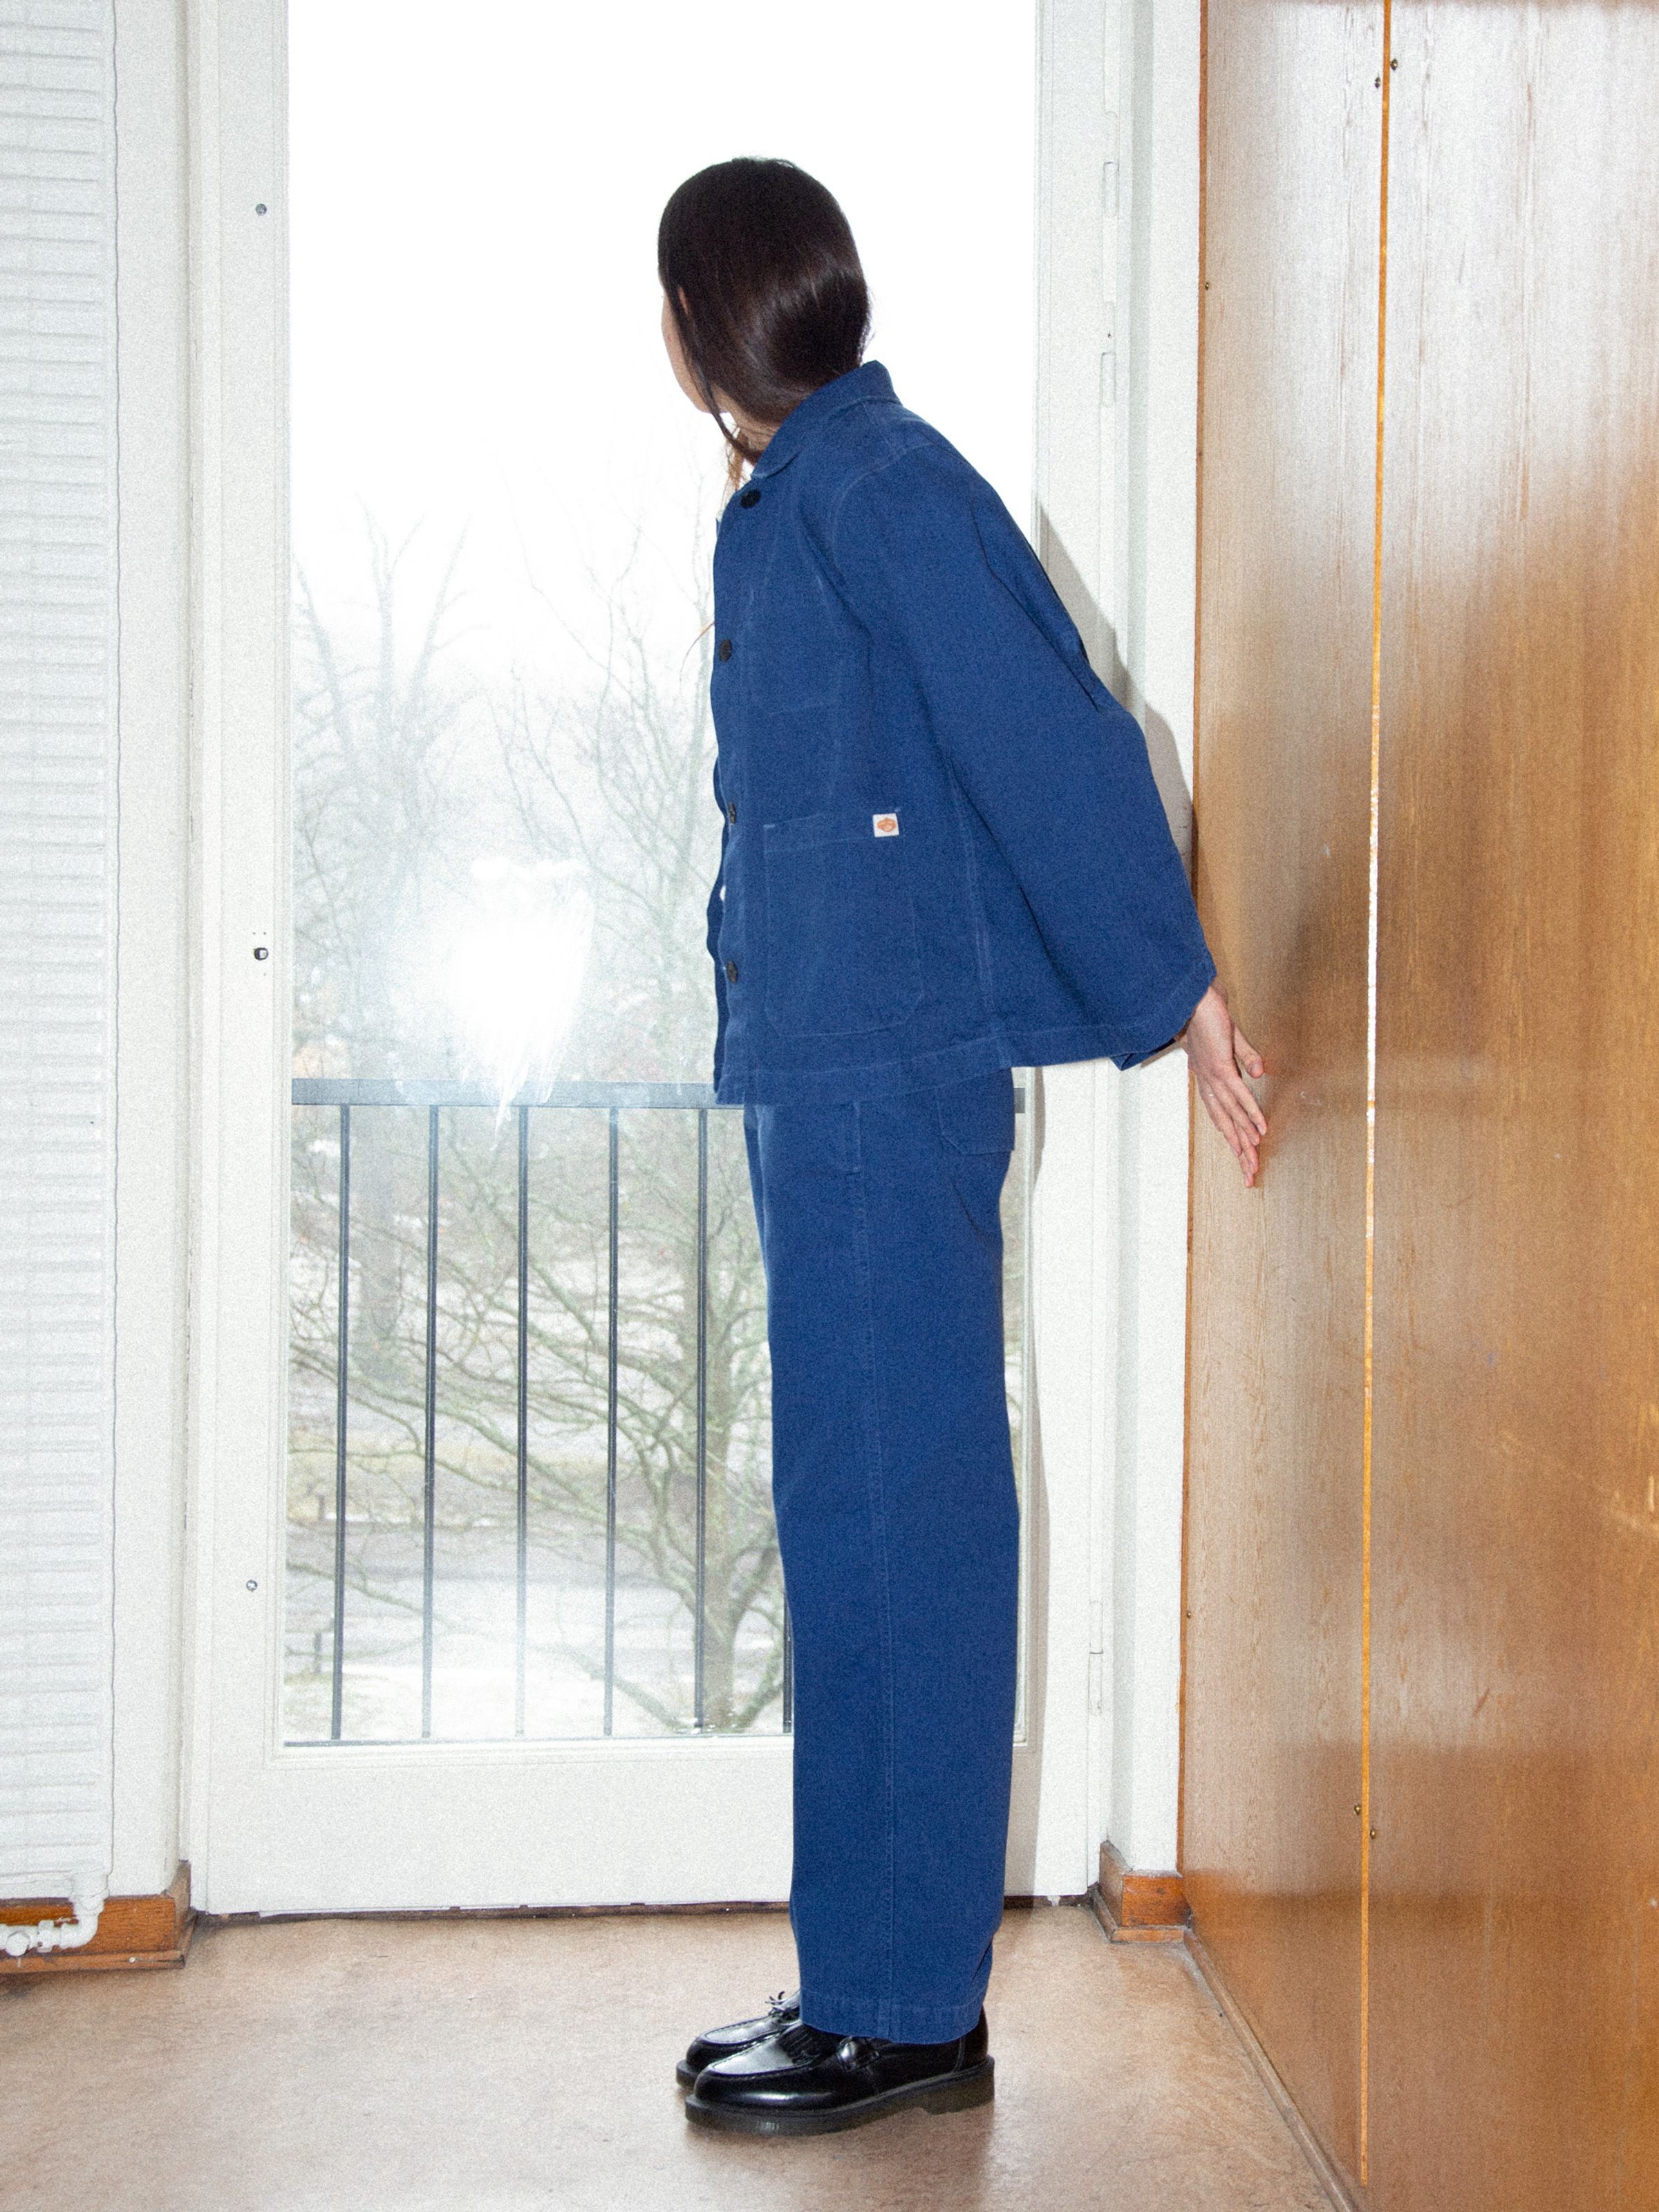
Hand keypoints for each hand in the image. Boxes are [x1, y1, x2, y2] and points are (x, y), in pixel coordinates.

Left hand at [1181, 982, 1266, 1186]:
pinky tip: (1260, 1128)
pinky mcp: (1220, 1067)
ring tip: (1254, 1160)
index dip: (1234, 1140)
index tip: (1244, 1162)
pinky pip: (1238, 1095)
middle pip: (1226, 1125)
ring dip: (1244, 1139)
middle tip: (1249, 1176)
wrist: (1193, 996)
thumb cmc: (1210, 1016)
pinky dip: (1249, 1112)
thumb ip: (1247, 1057)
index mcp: (1210, 1081)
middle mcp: (1209, 1084)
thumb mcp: (1233, 1040)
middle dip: (1239, 1152)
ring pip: (1231, 1115)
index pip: (1223, 1117)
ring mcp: (1214, 1077)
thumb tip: (1258, 1073)